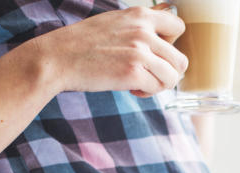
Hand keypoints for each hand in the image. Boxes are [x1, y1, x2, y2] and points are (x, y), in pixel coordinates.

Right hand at [43, 6, 187, 96]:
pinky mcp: (132, 73)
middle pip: (180, 60)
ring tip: (140, 83)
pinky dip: (146, 93)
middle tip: (147, 75)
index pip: (179, 27)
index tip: (155, 53)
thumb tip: (168, 11)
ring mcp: (139, 52)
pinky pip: (156, 88)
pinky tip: (130, 89)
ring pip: (173, 77)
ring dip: (158, 85)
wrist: (58, 58)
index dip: (171, 44)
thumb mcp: (116, 20)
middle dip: (166, 72)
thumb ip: (142, 20)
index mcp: (140, 15)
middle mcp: (143, 31)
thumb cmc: (85, 42)